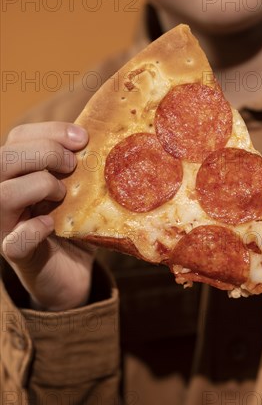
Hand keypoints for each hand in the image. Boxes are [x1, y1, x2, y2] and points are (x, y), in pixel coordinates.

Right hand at [1, 122, 94, 310]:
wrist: (72, 273)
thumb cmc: (74, 223)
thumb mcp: (79, 188)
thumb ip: (83, 165)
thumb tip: (108, 135)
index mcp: (17, 173)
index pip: (18, 137)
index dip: (49, 131)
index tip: (83, 138)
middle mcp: (3, 195)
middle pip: (2, 159)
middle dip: (45, 152)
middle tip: (73, 164)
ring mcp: (6, 226)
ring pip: (2, 194)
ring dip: (40, 186)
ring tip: (64, 194)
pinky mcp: (18, 256)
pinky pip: (14, 242)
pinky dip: (33, 229)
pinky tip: (51, 224)